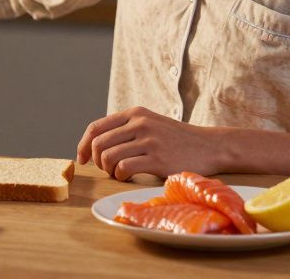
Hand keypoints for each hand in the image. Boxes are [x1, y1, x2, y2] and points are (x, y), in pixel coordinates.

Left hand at [75, 106, 226, 180]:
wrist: (209, 146)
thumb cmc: (176, 139)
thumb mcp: (150, 123)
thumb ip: (126, 128)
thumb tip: (94, 144)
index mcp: (135, 113)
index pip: (96, 127)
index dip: (83, 145)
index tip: (81, 159)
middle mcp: (139, 123)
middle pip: (98, 144)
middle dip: (96, 161)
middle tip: (106, 170)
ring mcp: (149, 140)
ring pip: (108, 157)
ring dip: (108, 170)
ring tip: (119, 173)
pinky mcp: (157, 158)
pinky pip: (124, 168)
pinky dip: (120, 176)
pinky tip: (129, 177)